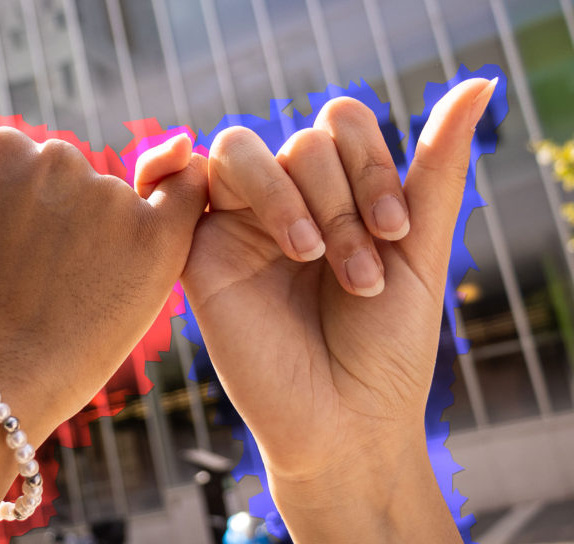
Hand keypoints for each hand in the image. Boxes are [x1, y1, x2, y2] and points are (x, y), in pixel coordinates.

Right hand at [0, 101, 206, 436]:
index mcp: (3, 147)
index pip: (36, 162)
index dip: (35, 211)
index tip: (22, 252)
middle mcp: (56, 159)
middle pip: (79, 177)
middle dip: (72, 217)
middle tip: (50, 275)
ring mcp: (105, 196)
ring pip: (121, 197)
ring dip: (110, 232)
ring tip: (76, 289)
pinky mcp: (153, 236)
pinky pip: (186, 193)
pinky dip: (184, 197)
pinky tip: (159, 231)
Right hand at [181, 78, 494, 540]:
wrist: (343, 423)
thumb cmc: (386, 349)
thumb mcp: (421, 251)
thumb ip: (436, 170)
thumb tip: (480, 83)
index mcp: (338, 198)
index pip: (342, 126)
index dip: (371, 163)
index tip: (395, 232)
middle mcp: (288, 204)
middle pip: (302, 141)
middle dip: (341, 200)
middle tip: (358, 273)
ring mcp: (240, 224)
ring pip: (244, 148)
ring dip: (290, 197)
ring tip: (310, 258)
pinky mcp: (198, 251)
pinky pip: (188, 181)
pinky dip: (184, 164)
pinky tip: (204, 184)